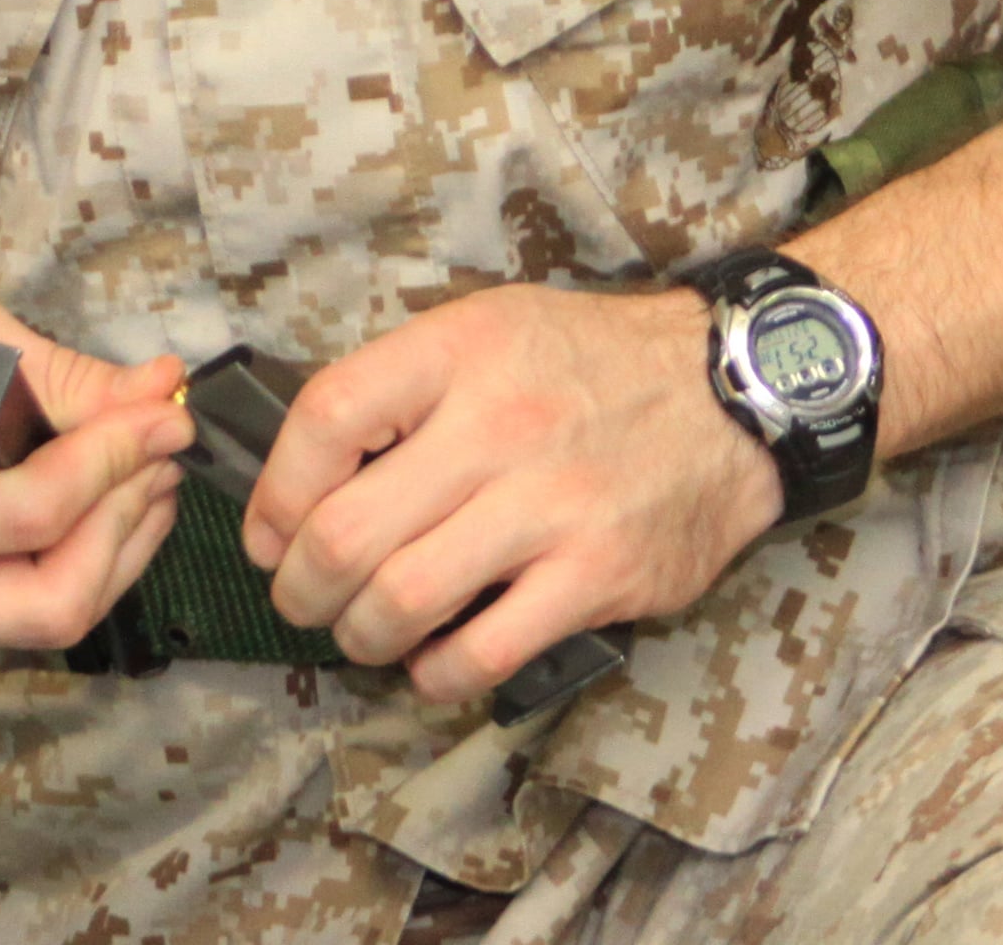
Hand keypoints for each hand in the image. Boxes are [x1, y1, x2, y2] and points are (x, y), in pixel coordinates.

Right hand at [0, 264, 190, 655]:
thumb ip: (50, 369)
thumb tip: (153, 393)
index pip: (29, 514)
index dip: (115, 457)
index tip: (165, 406)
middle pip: (51, 605)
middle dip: (126, 521)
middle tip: (162, 443)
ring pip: (45, 623)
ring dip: (116, 546)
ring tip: (145, 462)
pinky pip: (17, 615)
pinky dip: (78, 559)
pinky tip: (100, 495)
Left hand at [241, 285, 777, 704]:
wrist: (732, 392)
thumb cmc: (593, 364)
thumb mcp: (491, 329)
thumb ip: (406, 385)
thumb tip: (309, 464)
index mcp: (459, 352)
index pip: (326, 418)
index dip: (275, 490)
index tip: (270, 530)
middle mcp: (498, 425)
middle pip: (346, 532)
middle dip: (301, 586)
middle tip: (306, 596)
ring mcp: (548, 505)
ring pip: (400, 601)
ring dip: (359, 635)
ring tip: (365, 630)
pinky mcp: (595, 574)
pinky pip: (481, 653)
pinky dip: (436, 674)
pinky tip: (434, 660)